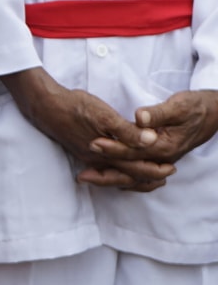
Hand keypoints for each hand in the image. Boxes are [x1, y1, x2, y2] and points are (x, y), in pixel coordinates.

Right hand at [3, 68, 173, 191]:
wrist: (44, 105)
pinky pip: (104, 169)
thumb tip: (151, 141)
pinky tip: (118, 168)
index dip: (155, 169)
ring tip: (147, 177)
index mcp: (107, 152)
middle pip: (128, 175)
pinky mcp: (81, 151)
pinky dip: (117, 173)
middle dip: (147, 176)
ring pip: (116, 174)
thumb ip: (127, 131)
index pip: (137, 167)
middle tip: (165, 175)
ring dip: (133, 177)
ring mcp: (88, 157)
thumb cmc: (75, 107)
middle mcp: (98, 160)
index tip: (171, 169)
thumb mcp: (103, 114)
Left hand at [88, 89, 217, 172]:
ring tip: (86, 178)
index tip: (93, 143)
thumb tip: (140, 118)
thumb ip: (158, 113)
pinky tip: (107, 177)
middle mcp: (163, 158)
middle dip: (105, 169)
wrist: (213, 114)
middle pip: (130, 168)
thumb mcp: (179, 106)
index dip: (113, 147)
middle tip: (81, 172)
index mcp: (165, 146)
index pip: (134, 150)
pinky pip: (140, 175)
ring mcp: (161, 160)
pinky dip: (123, 178)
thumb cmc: (195, 107)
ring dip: (110, 178)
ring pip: (133, 176)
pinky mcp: (159, 158)